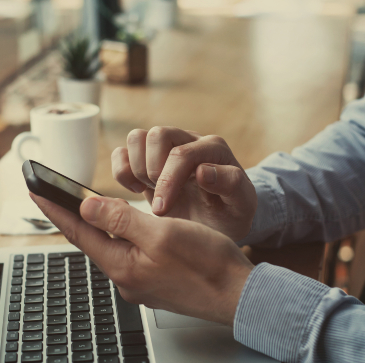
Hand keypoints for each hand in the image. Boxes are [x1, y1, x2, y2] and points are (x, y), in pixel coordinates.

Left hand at [30, 193, 254, 324]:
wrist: (238, 296)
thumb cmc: (207, 265)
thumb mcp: (162, 233)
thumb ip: (121, 220)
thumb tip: (86, 208)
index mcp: (122, 265)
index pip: (78, 232)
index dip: (55, 208)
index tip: (35, 189)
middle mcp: (126, 278)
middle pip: (90, 241)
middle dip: (71, 216)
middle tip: (52, 194)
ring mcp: (140, 283)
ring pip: (111, 248)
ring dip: (96, 226)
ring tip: (81, 207)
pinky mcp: (155, 282)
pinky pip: (129, 254)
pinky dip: (120, 237)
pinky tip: (123, 229)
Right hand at [111, 127, 256, 241]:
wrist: (217, 225)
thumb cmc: (230, 215)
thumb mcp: (242, 206)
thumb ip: (231, 185)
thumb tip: (202, 171)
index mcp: (214, 149)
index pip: (182, 153)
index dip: (168, 180)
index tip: (163, 210)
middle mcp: (189, 141)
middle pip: (157, 135)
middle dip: (152, 171)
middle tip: (161, 200)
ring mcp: (166, 148)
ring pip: (137, 137)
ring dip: (137, 169)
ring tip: (150, 192)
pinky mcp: (147, 159)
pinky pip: (122, 151)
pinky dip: (122, 171)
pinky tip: (137, 189)